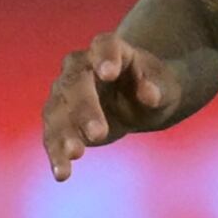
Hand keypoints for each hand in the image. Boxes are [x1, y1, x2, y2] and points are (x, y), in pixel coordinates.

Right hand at [42, 33, 181, 181]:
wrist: (138, 100)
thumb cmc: (153, 86)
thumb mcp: (164, 86)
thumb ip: (157, 88)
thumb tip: (150, 96)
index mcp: (110, 50)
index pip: (105, 45)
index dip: (105, 56)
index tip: (109, 72)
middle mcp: (81, 68)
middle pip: (76, 83)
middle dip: (85, 108)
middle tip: (98, 133)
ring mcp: (65, 93)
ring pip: (58, 111)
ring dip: (64, 133)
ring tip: (76, 154)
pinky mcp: (60, 119)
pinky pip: (53, 135)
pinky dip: (56, 154)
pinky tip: (62, 173)